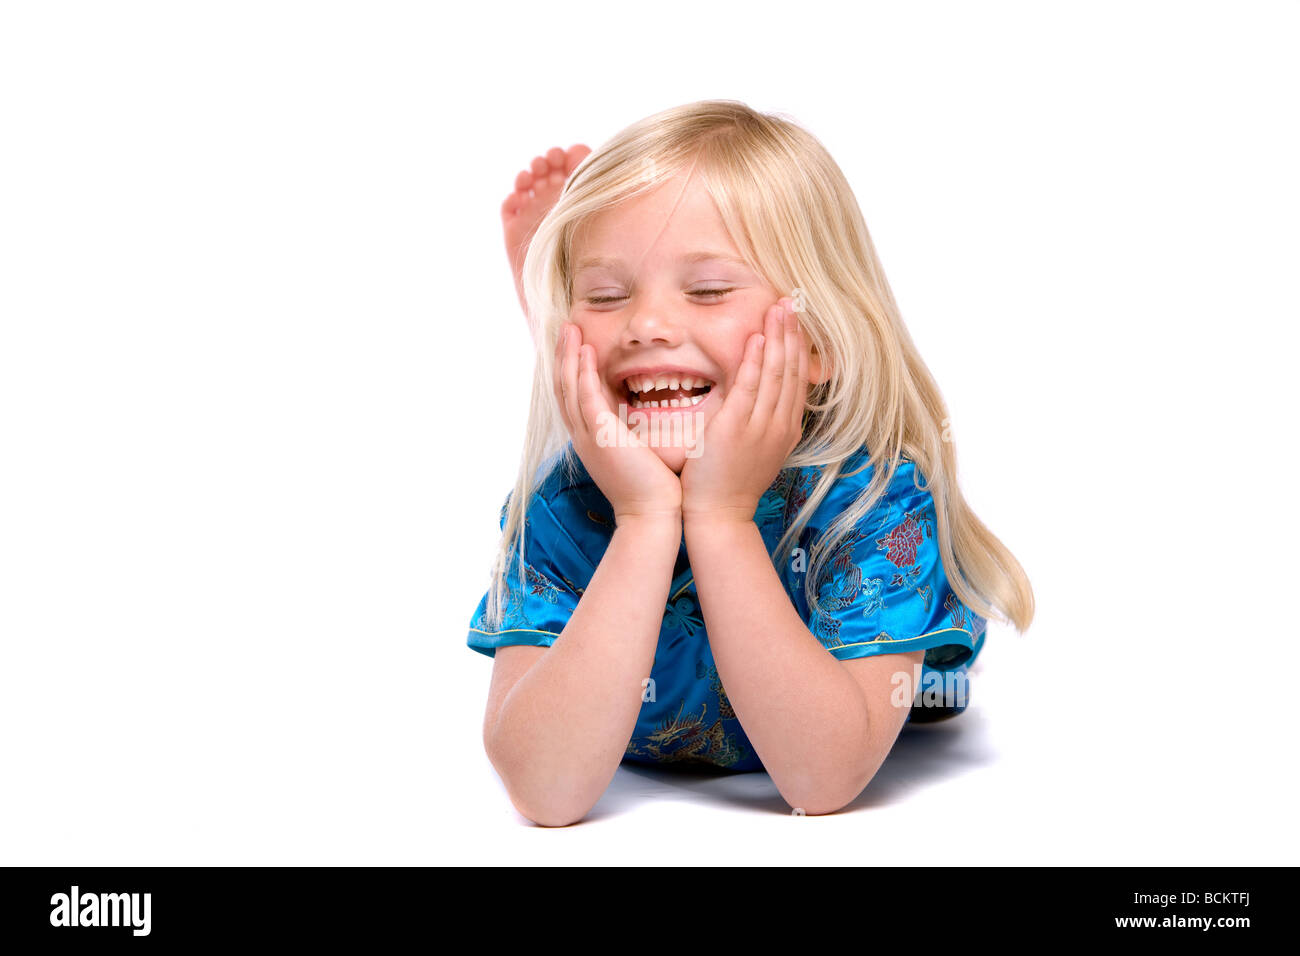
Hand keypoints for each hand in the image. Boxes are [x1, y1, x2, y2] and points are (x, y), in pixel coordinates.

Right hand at [553, 322, 682, 522]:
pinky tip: (585, 351)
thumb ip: (634, 434)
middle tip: (566, 328)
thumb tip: (644, 420)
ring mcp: (589, 436)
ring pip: (569, 388)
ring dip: (568, 356)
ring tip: (570, 329)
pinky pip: (586, 396)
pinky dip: (582, 372)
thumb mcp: (638, 456)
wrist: (652, 516)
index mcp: (592, 441)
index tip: (576, 346)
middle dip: (563, 357)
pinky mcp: (601, 436)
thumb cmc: (653, 490)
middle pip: (564, 389)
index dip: (571, 371)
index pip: (574, 399)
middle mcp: (584, 437)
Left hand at [680, 297, 808, 525]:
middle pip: (791, 370)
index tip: (796, 321)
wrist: (721, 515)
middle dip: (792, 333)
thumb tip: (765, 401)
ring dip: (778, 337)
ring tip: (779, 308)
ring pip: (775, 372)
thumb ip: (764, 423)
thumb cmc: (732, 484)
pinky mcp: (735, 427)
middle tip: (791, 302)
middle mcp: (780, 424)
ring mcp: (760, 426)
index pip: (797, 379)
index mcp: (786, 428)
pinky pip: (748, 386)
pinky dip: (754, 360)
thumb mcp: (759, 451)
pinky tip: (757, 336)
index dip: (798, 347)